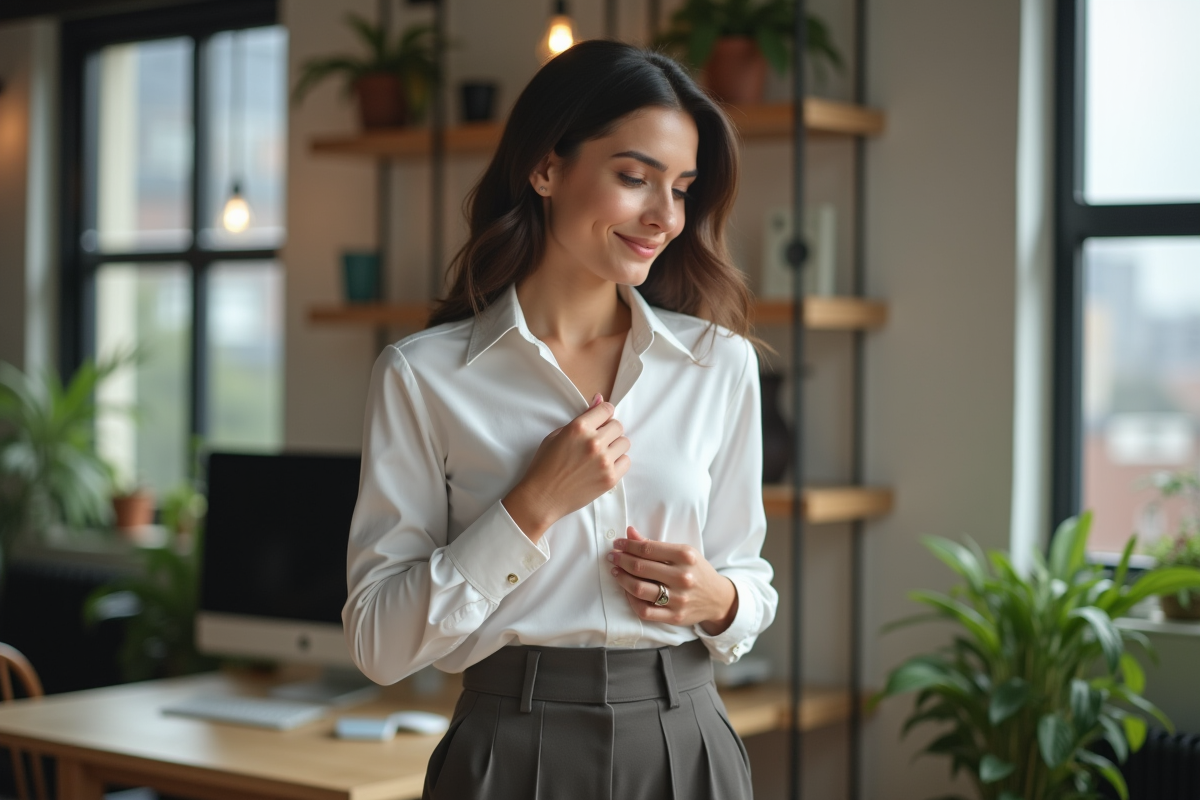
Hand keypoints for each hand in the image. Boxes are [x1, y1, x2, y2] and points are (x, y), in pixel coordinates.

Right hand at [503, 394, 629, 542]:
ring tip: (601, 454)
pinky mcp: (610, 478)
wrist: (542, 497)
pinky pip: (626, 462)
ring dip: (615, 446)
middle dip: (609, 430)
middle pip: (618, 426)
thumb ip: (581, 418)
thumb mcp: (557, 435)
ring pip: (625, 443)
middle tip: (598, 440)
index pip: (607, 409)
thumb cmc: (545, 465)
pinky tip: (604, 466)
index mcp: (579, 428)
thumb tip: (599, 399)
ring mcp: (604, 461)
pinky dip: (618, 462)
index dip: (604, 414)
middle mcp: (594, 442)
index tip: (601, 421)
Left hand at [607, 526, 737, 634]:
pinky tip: (627, 591)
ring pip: (639, 589)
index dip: (628, 545)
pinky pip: (644, 610)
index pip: (648, 548)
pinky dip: (631, 600)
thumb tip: (630, 533)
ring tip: (615, 572)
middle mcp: (683, 577)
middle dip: (621, 560)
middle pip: (640, 568)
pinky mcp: (674, 616)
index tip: (617, 543)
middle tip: (612, 556)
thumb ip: (655, 544)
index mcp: (685, 556)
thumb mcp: (682, 552)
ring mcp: (679, 598)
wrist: (717, 598)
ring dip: (622, 579)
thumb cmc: (696, 570)